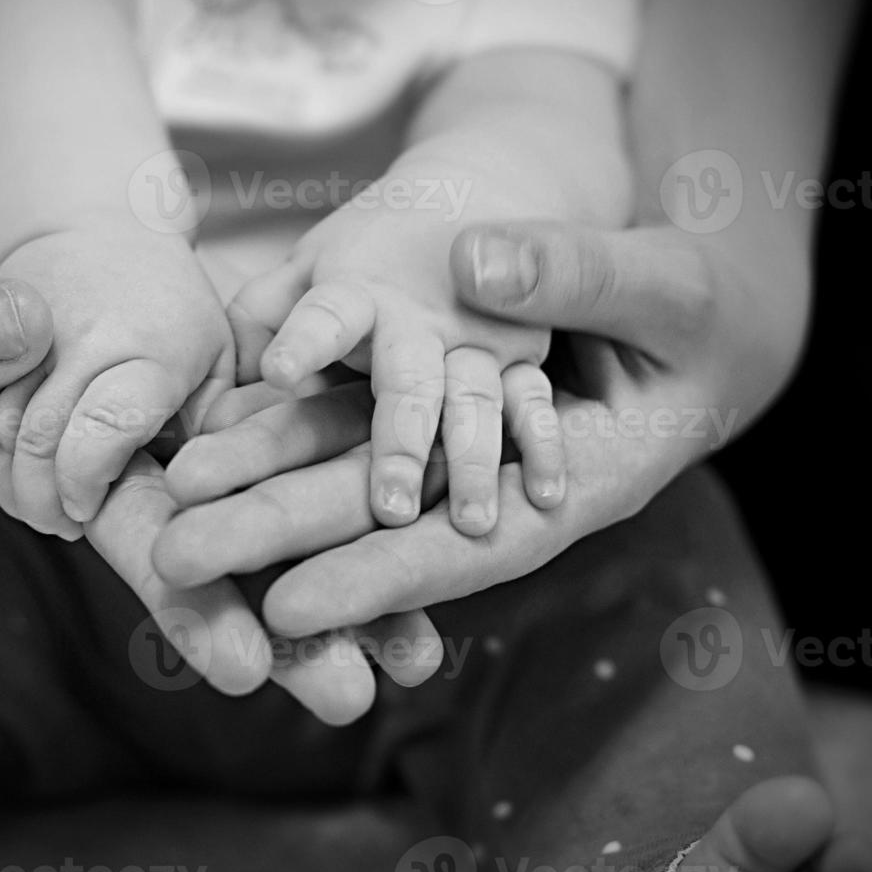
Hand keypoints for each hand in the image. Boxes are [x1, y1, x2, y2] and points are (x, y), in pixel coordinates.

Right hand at [0, 207, 432, 724]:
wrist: (27, 252)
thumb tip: (11, 331)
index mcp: (84, 486)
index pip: (145, 553)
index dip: (191, 610)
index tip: (244, 671)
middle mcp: (163, 488)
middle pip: (239, 572)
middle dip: (297, 638)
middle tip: (358, 698)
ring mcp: (220, 452)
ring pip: (296, 530)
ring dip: (358, 591)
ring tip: (421, 660)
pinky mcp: (266, 404)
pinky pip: (325, 447)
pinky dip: (373, 491)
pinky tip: (434, 532)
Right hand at [0, 229, 234, 539]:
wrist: (97, 228)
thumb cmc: (170, 311)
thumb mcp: (216, 357)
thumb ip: (213, 425)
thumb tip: (198, 489)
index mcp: (152, 349)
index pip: (104, 428)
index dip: (86, 482)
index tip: (89, 509)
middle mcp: (84, 336)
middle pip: (40, 441)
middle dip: (44, 501)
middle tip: (64, 524)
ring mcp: (28, 332)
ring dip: (12, 486)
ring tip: (41, 509)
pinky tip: (10, 475)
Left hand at [158, 218, 800, 634]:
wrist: (694, 320)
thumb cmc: (700, 309)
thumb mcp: (664, 285)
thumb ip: (580, 277)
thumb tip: (475, 266)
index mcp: (572, 487)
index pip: (463, 547)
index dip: (378, 578)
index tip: (283, 605)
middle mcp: (503, 489)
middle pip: (380, 522)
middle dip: (278, 539)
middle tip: (171, 556)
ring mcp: (463, 458)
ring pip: (354, 480)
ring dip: (265, 490)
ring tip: (172, 495)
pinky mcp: (436, 419)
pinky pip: (358, 434)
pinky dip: (295, 439)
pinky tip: (223, 441)